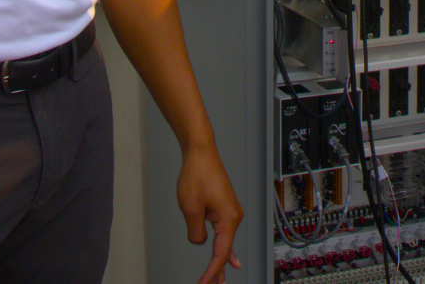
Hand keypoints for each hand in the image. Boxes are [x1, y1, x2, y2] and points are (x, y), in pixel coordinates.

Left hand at [178, 143, 243, 283]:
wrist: (201, 152)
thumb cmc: (197, 175)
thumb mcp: (190, 209)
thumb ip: (195, 232)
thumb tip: (199, 240)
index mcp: (229, 219)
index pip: (220, 254)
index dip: (211, 272)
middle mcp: (234, 217)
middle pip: (225, 252)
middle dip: (218, 272)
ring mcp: (230, 212)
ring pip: (224, 243)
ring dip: (218, 260)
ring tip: (216, 281)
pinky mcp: (224, 208)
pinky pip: (224, 233)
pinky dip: (224, 247)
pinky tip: (231, 260)